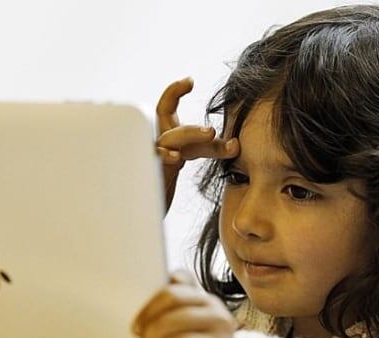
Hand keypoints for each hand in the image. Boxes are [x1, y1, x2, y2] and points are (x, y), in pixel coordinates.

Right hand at [155, 77, 240, 213]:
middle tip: (215, 123)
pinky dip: (163, 155)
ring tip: (211, 134)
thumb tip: (237, 142)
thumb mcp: (187, 161)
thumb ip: (211, 149)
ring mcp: (150, 158)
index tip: (189, 80)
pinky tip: (174, 158)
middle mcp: (157, 144)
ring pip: (169, 138)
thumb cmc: (161, 188)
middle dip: (185, 103)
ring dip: (191, 133)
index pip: (166, 108)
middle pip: (167, 117)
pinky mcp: (146, 174)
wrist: (141, 216)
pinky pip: (152, 160)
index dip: (174, 92)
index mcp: (166, 138)